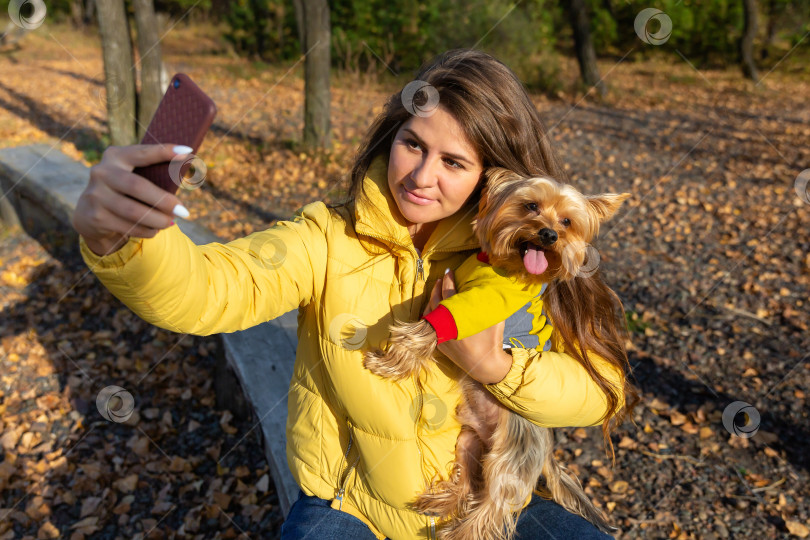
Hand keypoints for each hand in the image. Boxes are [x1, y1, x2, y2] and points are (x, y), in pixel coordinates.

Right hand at [72, 144, 187, 255]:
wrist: (90, 214)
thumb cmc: (123, 192)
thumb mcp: (132, 176)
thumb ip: (151, 173)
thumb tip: (187, 168)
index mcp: (115, 156)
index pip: (141, 153)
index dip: (163, 152)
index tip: (187, 151)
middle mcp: (102, 173)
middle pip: (137, 187)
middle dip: (164, 201)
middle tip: (184, 211)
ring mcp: (96, 195)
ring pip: (133, 211)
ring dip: (157, 220)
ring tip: (171, 222)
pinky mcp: (95, 217)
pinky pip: (128, 226)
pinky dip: (147, 230)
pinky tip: (155, 230)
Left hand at [423, 269, 511, 383]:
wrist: (486, 366)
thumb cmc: (491, 340)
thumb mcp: (493, 318)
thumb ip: (488, 301)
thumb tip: (489, 284)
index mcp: (456, 318)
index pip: (448, 293)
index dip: (448, 281)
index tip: (448, 271)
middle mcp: (445, 326)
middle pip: (436, 301)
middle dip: (439, 287)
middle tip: (443, 278)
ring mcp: (440, 335)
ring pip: (430, 312)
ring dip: (432, 299)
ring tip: (437, 289)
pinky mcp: (439, 343)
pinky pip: (430, 324)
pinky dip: (431, 313)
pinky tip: (434, 307)